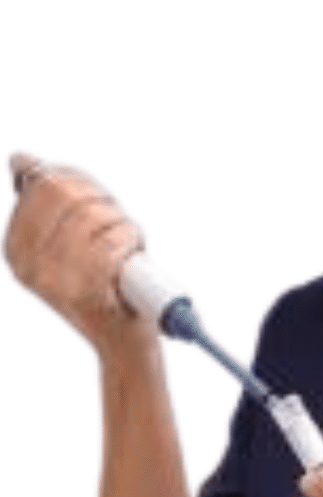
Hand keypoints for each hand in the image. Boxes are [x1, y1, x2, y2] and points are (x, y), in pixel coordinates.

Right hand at [4, 152, 152, 356]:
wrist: (122, 336)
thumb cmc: (104, 280)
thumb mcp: (69, 238)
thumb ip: (48, 199)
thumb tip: (22, 159)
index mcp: (17, 248)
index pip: (44, 183)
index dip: (83, 186)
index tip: (96, 206)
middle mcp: (28, 264)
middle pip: (69, 194)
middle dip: (102, 204)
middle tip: (111, 230)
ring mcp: (53, 278)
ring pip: (95, 215)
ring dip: (120, 227)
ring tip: (118, 251)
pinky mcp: (85, 290)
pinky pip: (117, 240)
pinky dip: (132, 243)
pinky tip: (127, 261)